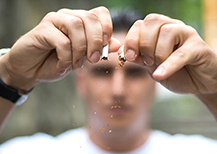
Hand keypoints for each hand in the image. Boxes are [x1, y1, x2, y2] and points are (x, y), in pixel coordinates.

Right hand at [0, 6, 120, 90]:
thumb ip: (98, 50)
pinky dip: (66, 57)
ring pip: (76, 26)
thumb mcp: (82, 58)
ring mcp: (54, 20)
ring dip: (80, 50)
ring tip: (76, 65)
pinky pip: (62, 41)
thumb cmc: (57, 62)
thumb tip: (117, 44)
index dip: (107, 28)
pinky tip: (62, 66)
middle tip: (93, 60)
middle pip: (90, 18)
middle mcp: (68, 16)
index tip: (105, 46)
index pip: (100, 13)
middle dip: (95, 42)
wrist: (31, 70)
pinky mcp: (42, 29)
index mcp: (80, 21)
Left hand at [121, 13, 216, 94]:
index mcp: (158, 30)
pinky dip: (168, 65)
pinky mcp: (198, 47)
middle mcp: (172, 27)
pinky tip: (159, 75)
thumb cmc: (175, 72)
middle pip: (152, 21)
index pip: (140, 24)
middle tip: (145, 61)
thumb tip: (121, 52)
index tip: (128, 56)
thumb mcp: (152, 67)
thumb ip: (138, 58)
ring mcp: (187, 34)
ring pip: (167, 32)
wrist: (199, 83)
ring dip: (157, 53)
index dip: (131, 39)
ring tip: (157, 66)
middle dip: (143, 43)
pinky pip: (181, 53)